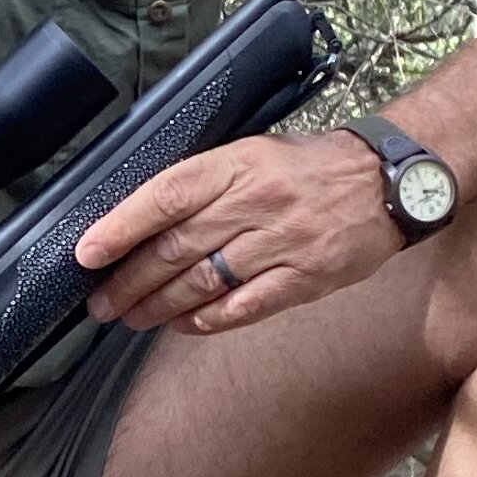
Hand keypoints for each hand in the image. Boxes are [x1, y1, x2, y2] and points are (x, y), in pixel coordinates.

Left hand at [76, 130, 402, 334]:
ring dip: (159, 305)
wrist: (388, 182)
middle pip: (176, 247)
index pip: (166, 196)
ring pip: (204, 281)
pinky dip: (206, 319)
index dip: (121, 227)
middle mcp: (258, 201)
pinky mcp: (306, 277)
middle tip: (100, 302)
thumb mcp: (254, 153)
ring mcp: (283, 242)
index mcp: (239, 164)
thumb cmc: (310, 168)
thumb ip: (205, 183)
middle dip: (129, 280)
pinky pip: (244, 306)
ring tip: (131, 317)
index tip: (88, 253)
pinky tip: (181, 324)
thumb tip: (141, 220)